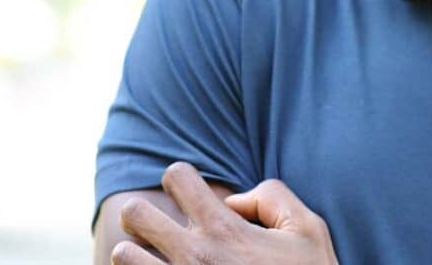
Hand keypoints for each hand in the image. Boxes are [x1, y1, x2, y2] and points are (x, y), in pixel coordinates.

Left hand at [112, 162, 338, 264]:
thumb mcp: (308, 230)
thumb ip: (272, 198)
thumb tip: (232, 201)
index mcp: (225, 230)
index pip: (177, 175)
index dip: (182, 179)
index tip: (191, 196)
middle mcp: (195, 257)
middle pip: (134, 212)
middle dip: (143, 215)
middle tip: (160, 230)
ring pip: (123, 255)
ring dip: (134, 256)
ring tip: (154, 263)